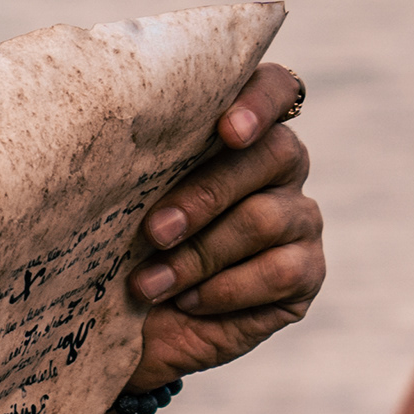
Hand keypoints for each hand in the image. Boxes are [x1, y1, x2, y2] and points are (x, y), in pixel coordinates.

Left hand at [129, 62, 320, 388]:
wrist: (131, 326)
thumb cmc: (121, 243)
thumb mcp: (120, 195)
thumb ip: (134, 154)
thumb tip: (107, 126)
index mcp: (240, 127)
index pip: (276, 88)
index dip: (259, 101)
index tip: (226, 131)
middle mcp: (281, 164)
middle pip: (272, 153)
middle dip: (205, 194)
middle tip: (155, 231)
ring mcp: (300, 217)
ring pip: (267, 218)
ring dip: (200, 254)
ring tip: (149, 283)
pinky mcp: (307, 272)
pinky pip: (280, 272)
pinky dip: (226, 289)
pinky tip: (188, 301)